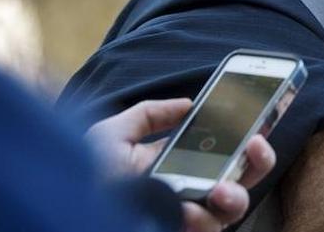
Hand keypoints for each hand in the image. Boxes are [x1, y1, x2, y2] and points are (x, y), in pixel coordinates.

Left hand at [86, 98, 276, 231]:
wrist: (61, 211)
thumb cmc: (80, 178)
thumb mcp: (111, 136)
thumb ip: (148, 115)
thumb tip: (188, 104)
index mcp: (179, 167)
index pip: (226, 153)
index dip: (250, 137)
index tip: (261, 120)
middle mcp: (189, 194)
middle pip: (242, 180)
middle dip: (259, 161)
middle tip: (255, 144)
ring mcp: (186, 220)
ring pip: (231, 212)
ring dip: (234, 197)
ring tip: (220, 190)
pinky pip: (206, 231)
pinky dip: (200, 222)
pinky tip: (187, 213)